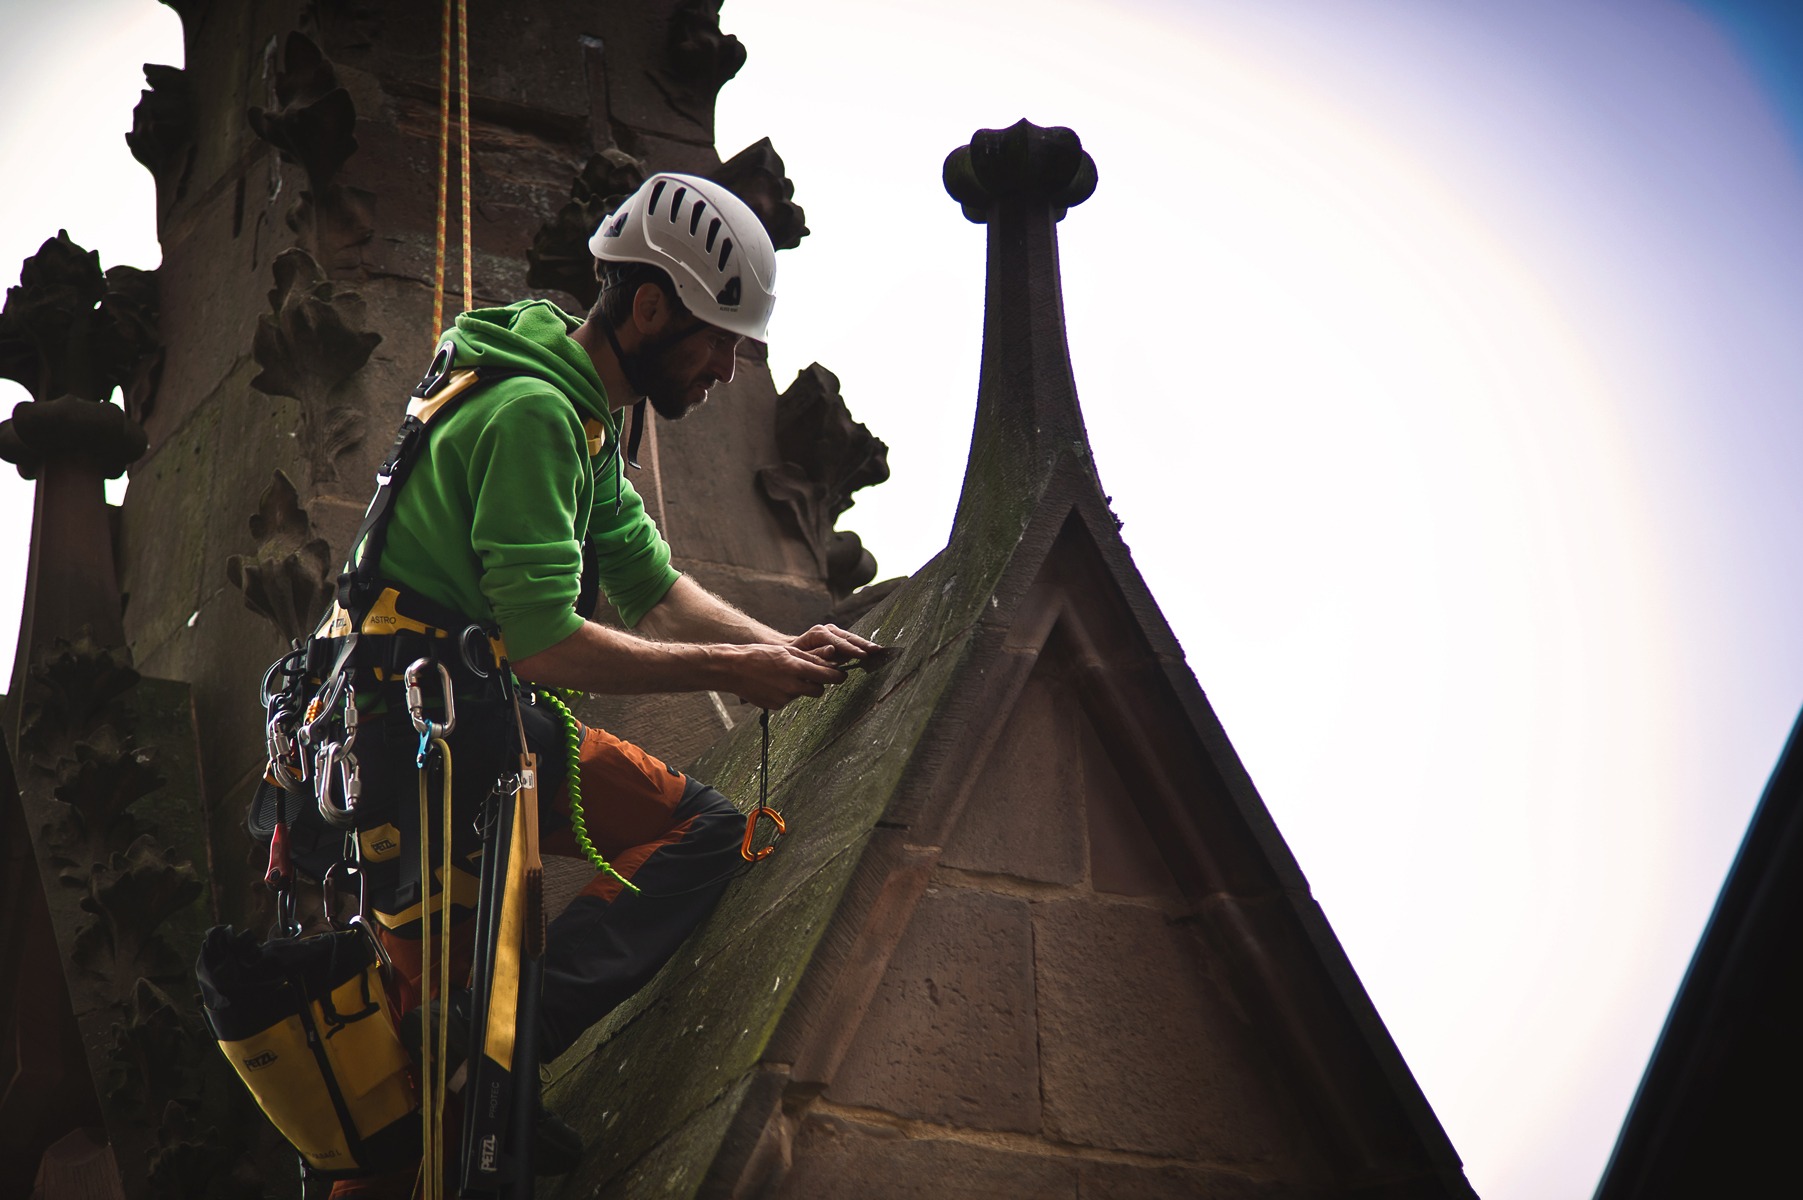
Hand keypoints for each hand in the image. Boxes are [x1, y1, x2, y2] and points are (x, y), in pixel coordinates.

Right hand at [724, 643, 848, 709]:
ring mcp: (784, 698)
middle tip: (812, 675)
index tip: (842, 675)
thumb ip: (809, 659)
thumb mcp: (786, 652)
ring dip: (800, 687)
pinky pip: (788, 699)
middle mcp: (792, 686)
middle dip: (819, 683)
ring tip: (783, 676)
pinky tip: (773, 684)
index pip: (828, 676)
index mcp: (796, 669)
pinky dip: (786, 692)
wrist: (732, 670)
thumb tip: (831, 663)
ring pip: (802, 694)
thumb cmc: (759, 655)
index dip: (838, 676)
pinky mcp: (776, 706)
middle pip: (819, 690)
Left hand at [788, 624, 885, 665]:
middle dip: (863, 644)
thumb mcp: (802, 656)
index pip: (839, 642)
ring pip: (852, 638)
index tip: (863, 655)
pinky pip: (852, 641)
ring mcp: (834, 632)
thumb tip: (832, 650)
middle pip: (849, 637)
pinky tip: (872, 650)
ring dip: (865, 644)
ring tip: (878, 650)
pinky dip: (862, 645)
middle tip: (877, 650)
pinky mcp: (838, 636)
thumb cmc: (795, 655)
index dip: (852, 649)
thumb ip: (817, 654)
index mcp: (819, 633)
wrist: (792, 649)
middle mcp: (828, 629)